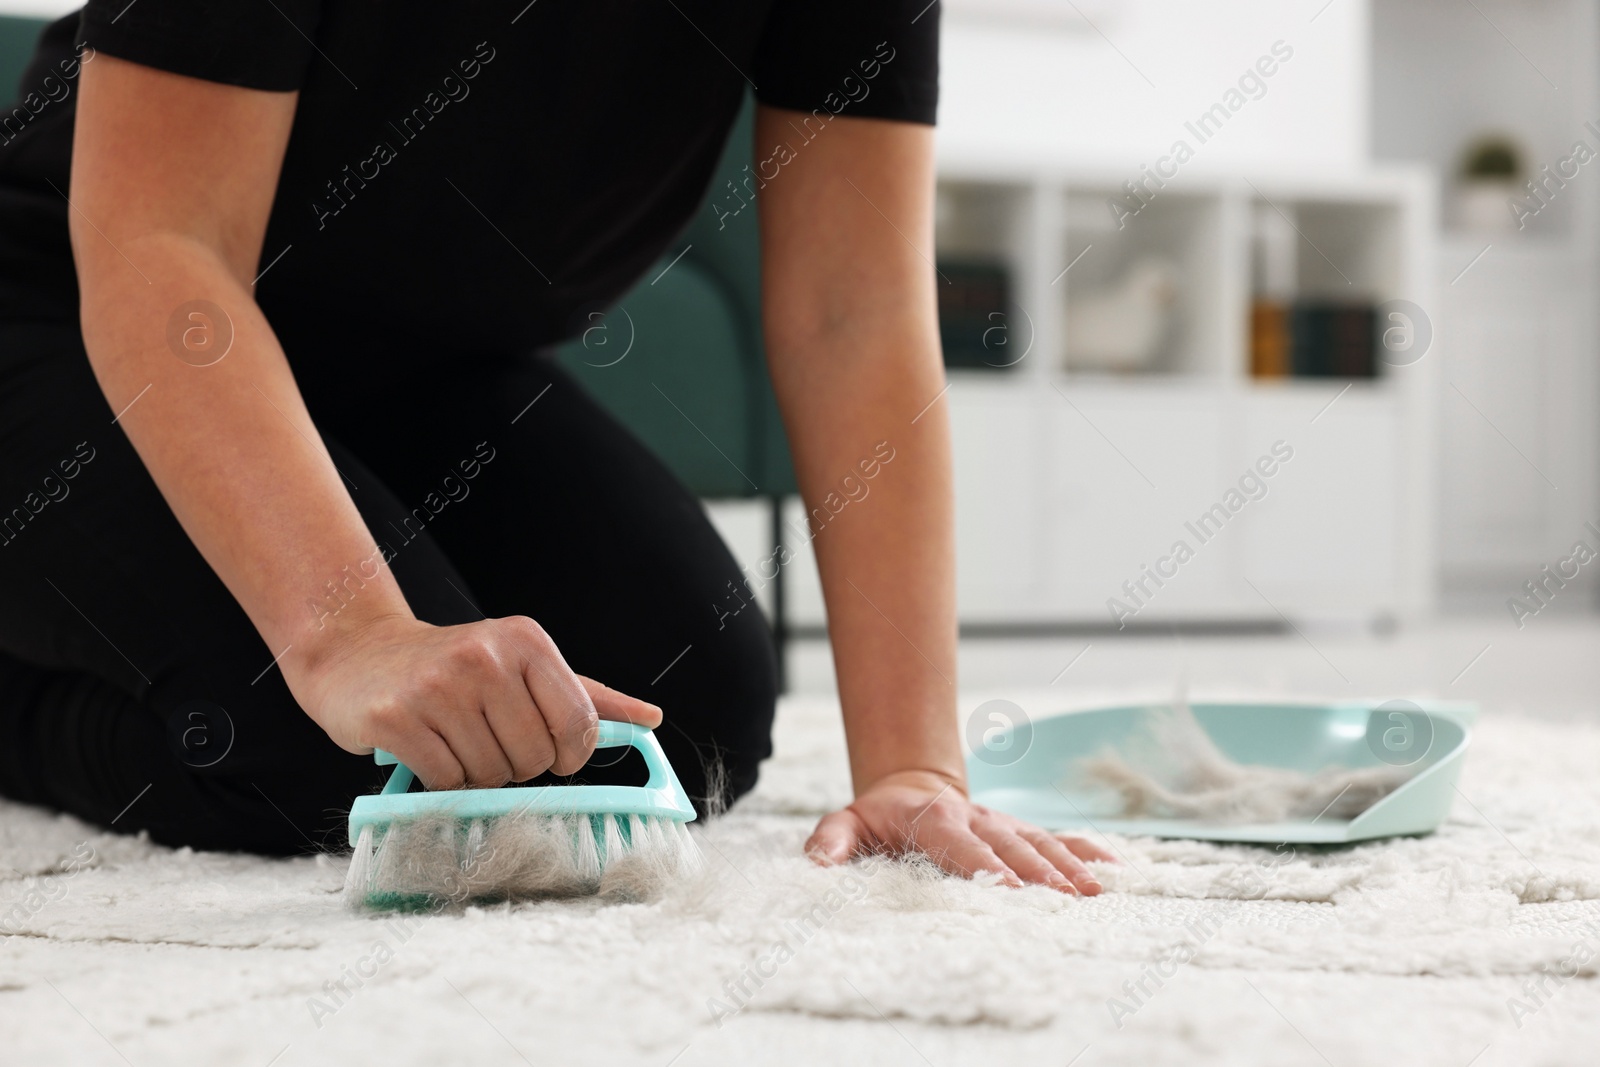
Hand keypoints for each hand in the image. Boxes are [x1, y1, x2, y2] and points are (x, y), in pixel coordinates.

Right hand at [286, 613, 661, 788]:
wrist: (360, 655)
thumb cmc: (456, 668)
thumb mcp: (526, 667)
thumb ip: (589, 697)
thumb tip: (652, 719)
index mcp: (527, 641)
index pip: (578, 725)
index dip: (569, 755)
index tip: (550, 753)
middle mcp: (485, 656)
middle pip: (534, 759)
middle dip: (515, 764)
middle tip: (485, 736)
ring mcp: (437, 685)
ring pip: (490, 775)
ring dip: (476, 772)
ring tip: (453, 738)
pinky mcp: (396, 717)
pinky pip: (445, 781)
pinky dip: (440, 779)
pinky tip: (426, 747)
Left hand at [805, 770, 1113, 894]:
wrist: (909, 787)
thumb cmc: (877, 818)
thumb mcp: (846, 822)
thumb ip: (831, 840)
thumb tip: (819, 862)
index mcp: (935, 820)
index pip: (962, 847)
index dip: (986, 867)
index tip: (1009, 890)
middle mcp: (977, 819)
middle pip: (1012, 847)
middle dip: (1040, 873)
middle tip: (1067, 900)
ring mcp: (1002, 824)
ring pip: (1040, 842)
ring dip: (1069, 866)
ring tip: (1096, 892)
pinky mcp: (1019, 831)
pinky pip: (1058, 838)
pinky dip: (1087, 850)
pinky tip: (1115, 868)